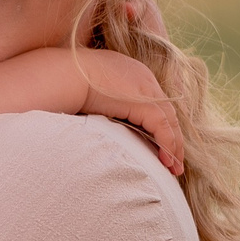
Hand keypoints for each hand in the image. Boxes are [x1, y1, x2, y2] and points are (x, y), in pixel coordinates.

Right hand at [71, 49, 185, 175]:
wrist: (66, 76)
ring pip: (171, 121)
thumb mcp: (92, 90)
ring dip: (174, 146)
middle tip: (174, 161)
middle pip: (167, 112)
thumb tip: (101, 118)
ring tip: (174, 168)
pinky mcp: (146, 103)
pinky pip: (163, 128)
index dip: (160, 124)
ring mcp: (148, 90)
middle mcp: (145, 79)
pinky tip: (166, 161)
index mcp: (133, 73)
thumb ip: (105, 101)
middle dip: (173, 138)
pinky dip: (167, 145)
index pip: (155, 102)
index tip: (160, 144)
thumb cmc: (69, 83)